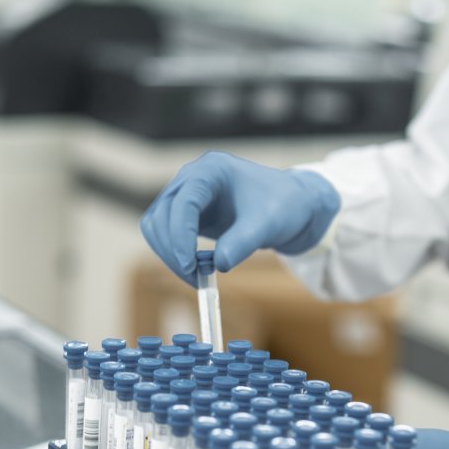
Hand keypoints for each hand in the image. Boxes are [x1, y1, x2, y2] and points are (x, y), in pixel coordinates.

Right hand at [140, 152, 340, 284]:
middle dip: (173, 250)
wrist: (290, 206)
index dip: (181, 235)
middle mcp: (193, 178)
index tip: (189, 265)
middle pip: (163, 215)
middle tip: (195, 278)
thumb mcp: (268, 225)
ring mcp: (186, 194)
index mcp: (212, 170)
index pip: (183, 202)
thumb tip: (220, 264)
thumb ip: (243, 242)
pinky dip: (175, 254)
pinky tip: (198, 267)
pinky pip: (167, 235)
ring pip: (158, 226)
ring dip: (170, 254)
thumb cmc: (282, 206)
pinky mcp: (186, 213)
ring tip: (198, 276)